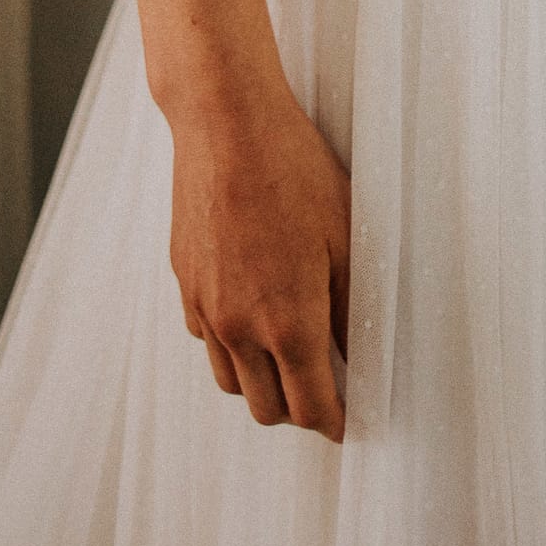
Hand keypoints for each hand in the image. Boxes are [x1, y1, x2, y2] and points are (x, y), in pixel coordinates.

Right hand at [170, 90, 350, 439]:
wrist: (226, 121)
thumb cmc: (294, 171)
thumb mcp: (347, 238)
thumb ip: (352, 310)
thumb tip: (361, 359)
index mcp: (289, 323)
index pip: (311, 409)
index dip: (335, 423)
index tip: (348, 421)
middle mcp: (241, 328)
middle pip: (267, 410)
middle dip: (299, 410)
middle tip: (324, 388)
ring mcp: (206, 307)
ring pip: (231, 381)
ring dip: (260, 383)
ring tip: (286, 356)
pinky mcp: (184, 281)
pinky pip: (206, 338)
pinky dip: (229, 344)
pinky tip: (250, 312)